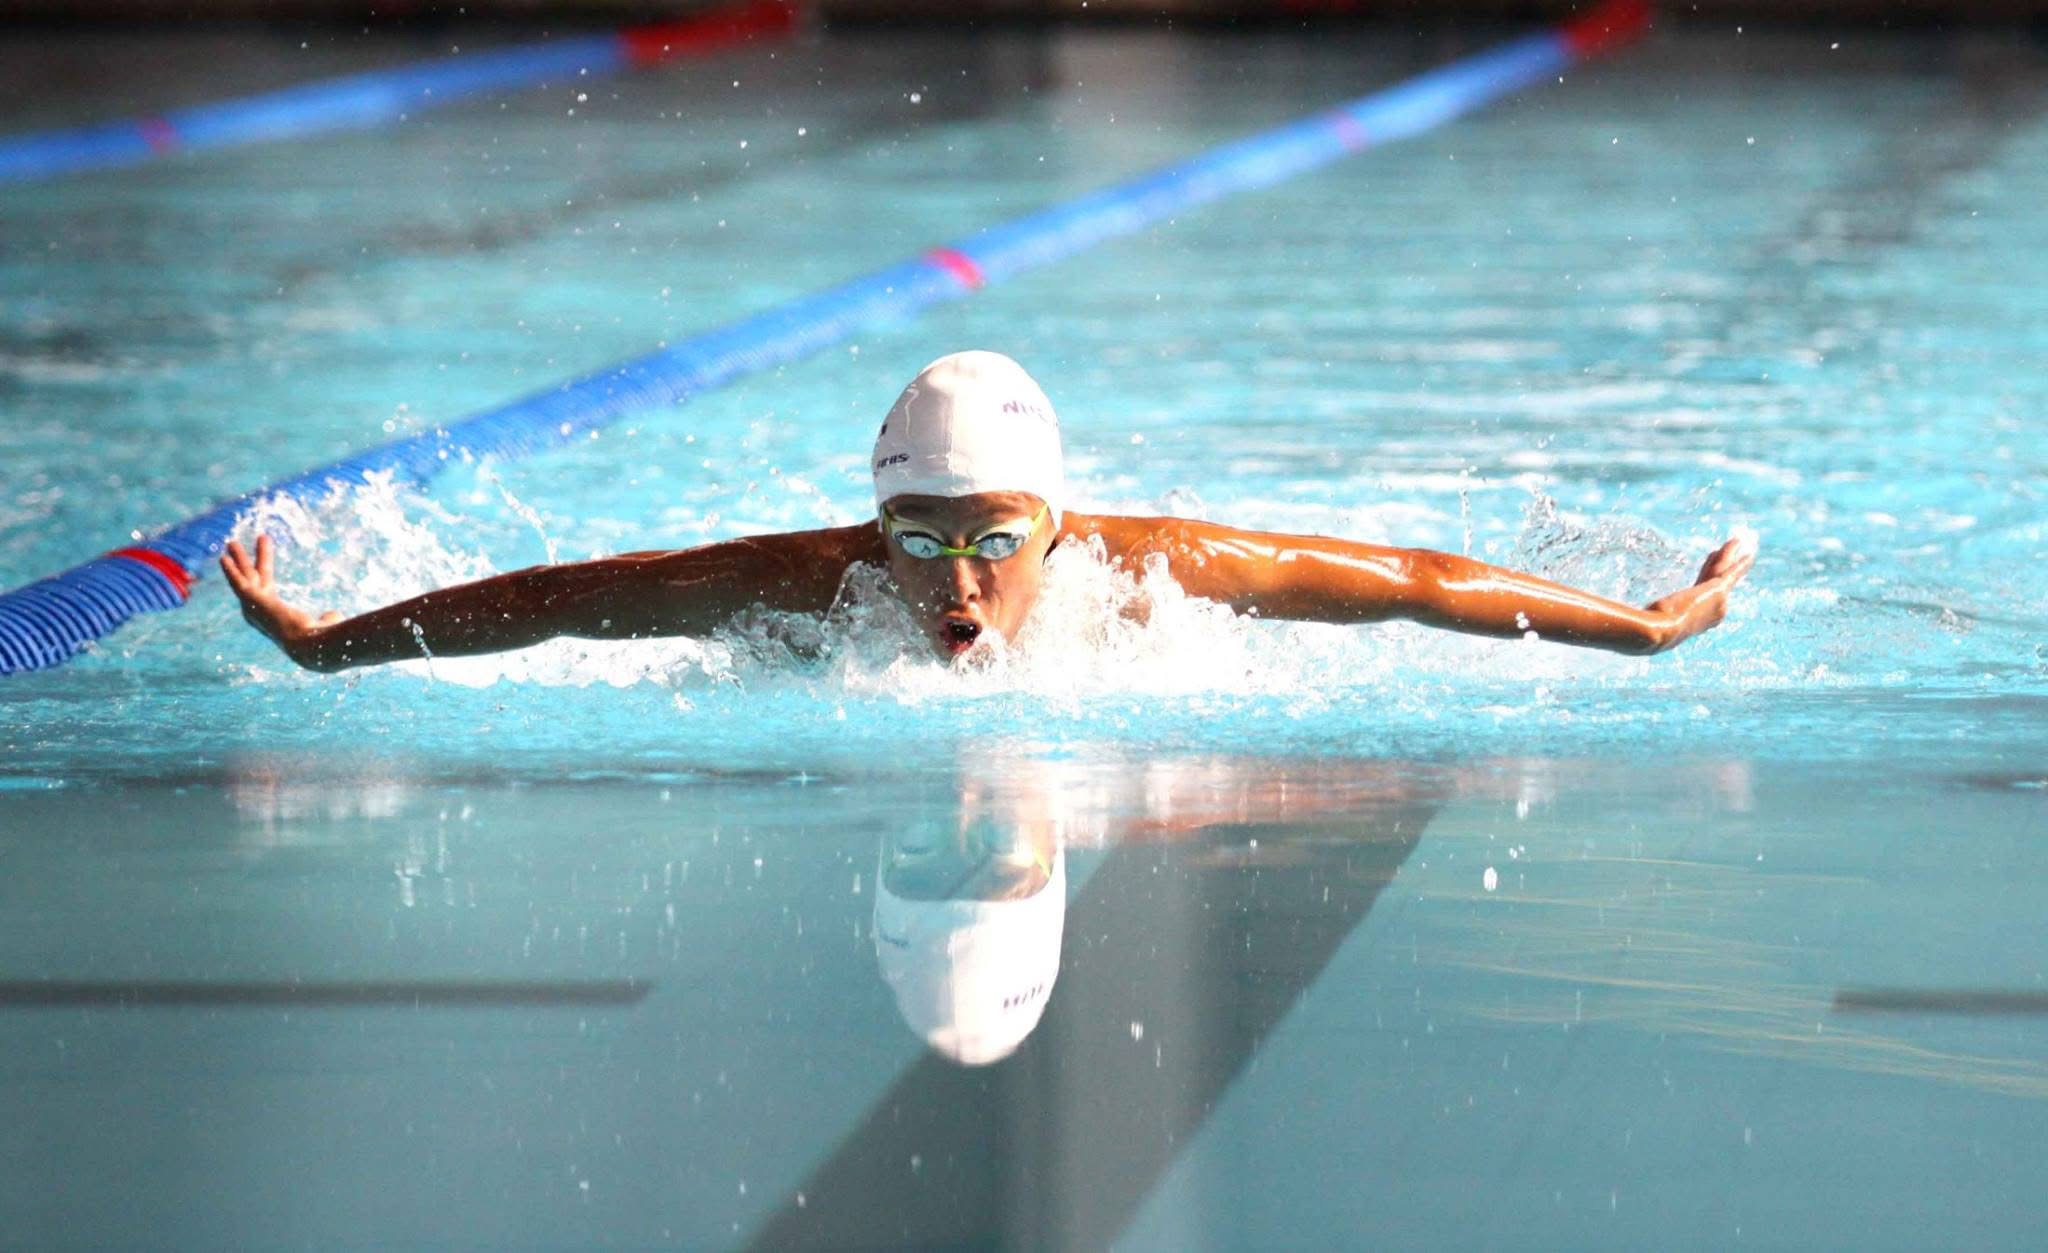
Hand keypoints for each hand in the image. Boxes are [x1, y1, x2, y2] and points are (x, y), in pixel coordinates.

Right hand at [218, 536, 341, 666]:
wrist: (308, 644)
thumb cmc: (320, 638)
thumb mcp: (326, 623)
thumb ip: (327, 618)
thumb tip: (332, 615)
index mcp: (274, 614)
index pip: (266, 586)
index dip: (263, 568)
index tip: (261, 560)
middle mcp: (259, 612)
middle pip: (253, 578)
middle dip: (245, 561)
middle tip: (236, 546)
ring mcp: (253, 606)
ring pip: (245, 576)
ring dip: (238, 559)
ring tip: (232, 543)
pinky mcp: (250, 600)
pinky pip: (237, 582)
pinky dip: (230, 571)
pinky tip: (224, 558)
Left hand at [1641, 528, 1757, 652]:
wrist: (1661, 633)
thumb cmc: (1651, 629)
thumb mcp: (1653, 619)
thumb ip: (1654, 613)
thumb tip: (1636, 612)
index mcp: (1701, 619)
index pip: (1705, 589)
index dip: (1707, 572)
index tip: (1710, 561)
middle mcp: (1716, 612)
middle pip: (1718, 579)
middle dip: (1724, 562)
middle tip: (1734, 550)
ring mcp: (1719, 602)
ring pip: (1724, 572)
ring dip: (1731, 555)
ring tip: (1738, 542)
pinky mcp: (1718, 591)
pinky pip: (1729, 570)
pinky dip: (1736, 559)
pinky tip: (1743, 549)